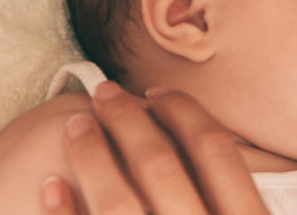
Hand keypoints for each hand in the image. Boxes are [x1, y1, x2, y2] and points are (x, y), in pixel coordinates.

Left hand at [40, 82, 267, 213]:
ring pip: (117, 201)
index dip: (184, 113)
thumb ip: (245, 196)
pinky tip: (51, 188)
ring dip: (92, 157)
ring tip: (76, 128)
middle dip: (128, 121)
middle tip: (105, 93)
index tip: (158, 92)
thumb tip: (238, 145)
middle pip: (161, 165)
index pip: (214, 150)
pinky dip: (66, 212)